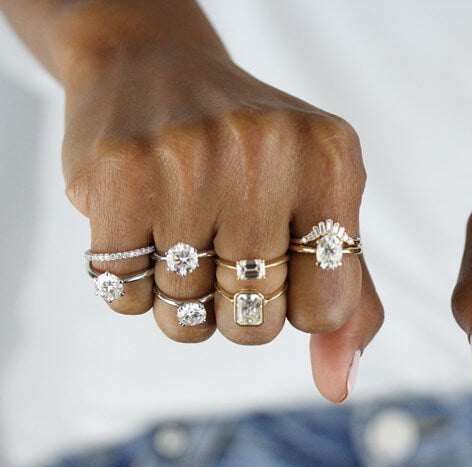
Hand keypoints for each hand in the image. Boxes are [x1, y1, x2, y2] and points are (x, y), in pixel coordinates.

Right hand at [62, 5, 381, 402]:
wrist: (156, 70)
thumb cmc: (257, 158)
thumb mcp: (323, 208)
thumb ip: (348, 299)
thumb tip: (337, 386)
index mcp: (334, 158)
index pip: (326, 309)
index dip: (298, 305)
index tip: (281, 260)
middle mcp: (266, 150)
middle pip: (256, 321)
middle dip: (239, 306)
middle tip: (226, 245)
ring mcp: (188, 156)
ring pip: (186, 315)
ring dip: (183, 296)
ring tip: (184, 230)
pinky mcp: (118, 171)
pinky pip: (125, 296)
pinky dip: (133, 285)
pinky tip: (142, 229)